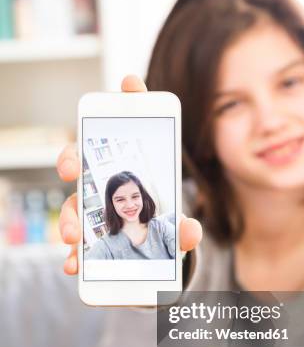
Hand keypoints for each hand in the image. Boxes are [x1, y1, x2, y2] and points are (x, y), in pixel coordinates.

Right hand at [58, 74, 201, 273]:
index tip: (131, 82)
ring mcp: (93, 206)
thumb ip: (184, 230)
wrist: (152, 254)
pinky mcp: (88, 234)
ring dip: (70, 216)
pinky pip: (77, 240)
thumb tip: (190, 232)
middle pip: (84, 158)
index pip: (130, 126)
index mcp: (133, 167)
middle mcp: (107, 180)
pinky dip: (76, 253)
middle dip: (73, 158)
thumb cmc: (162, 227)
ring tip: (74, 235)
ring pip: (74, 202)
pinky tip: (76, 264)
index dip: (132, 99)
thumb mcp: (177, 228)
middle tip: (73, 166)